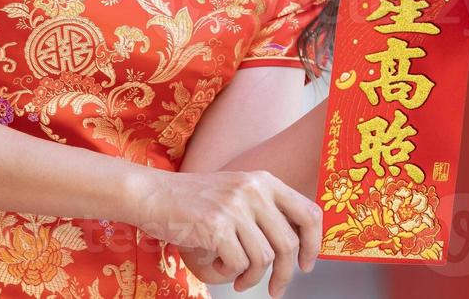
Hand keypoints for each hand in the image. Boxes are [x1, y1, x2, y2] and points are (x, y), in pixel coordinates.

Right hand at [128, 168, 320, 296]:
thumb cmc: (195, 200)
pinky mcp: (216, 226)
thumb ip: (265, 211)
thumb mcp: (237, 193)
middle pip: (288, 243)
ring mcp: (234, 207)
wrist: (154, 194)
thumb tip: (296, 246)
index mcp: (264, 181)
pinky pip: (239, 263)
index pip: (308, 212)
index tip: (305, 264)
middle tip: (276, 290)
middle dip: (285, 274)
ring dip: (253, 277)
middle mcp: (253, 190)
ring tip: (240, 279)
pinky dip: (231, 273)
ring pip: (264, 258)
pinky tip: (220, 266)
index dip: (314, 244)